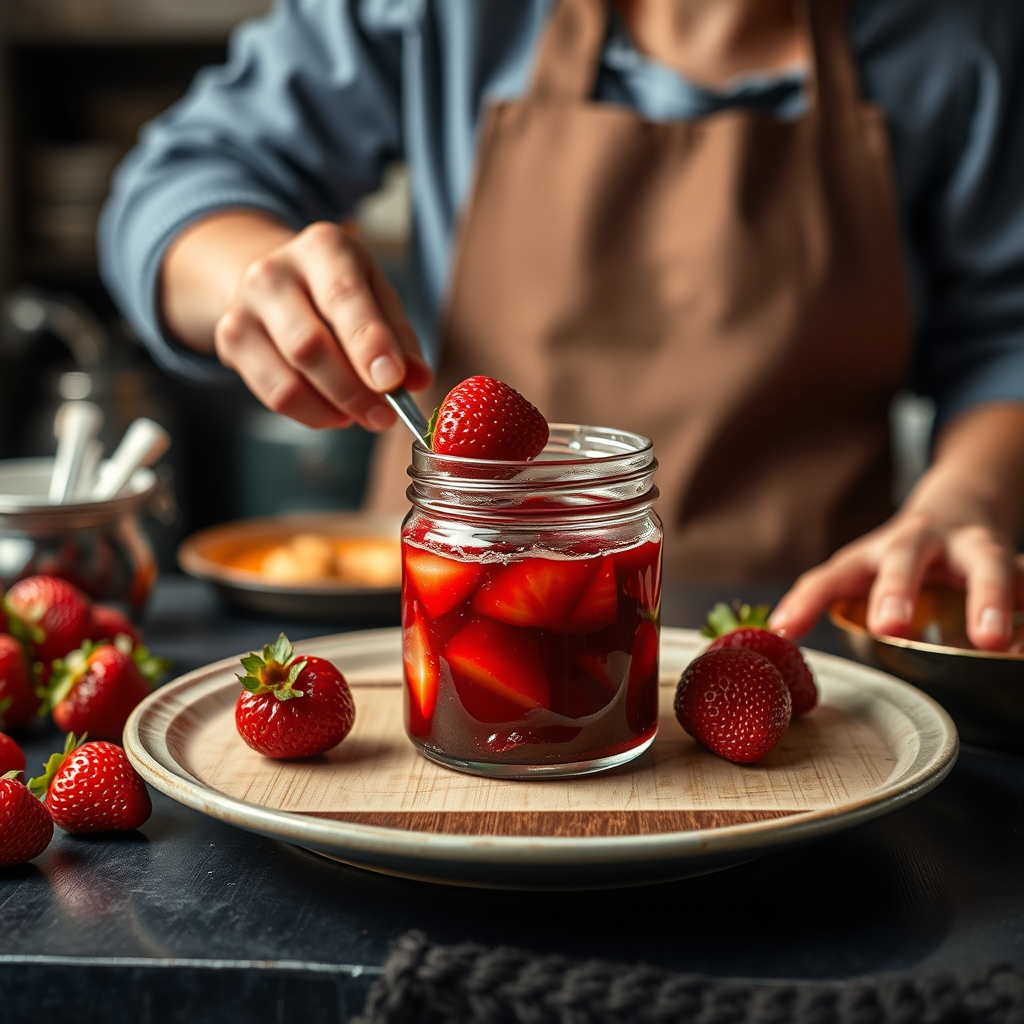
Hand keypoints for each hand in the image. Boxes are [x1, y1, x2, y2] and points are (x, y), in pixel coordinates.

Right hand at [162, 213, 431, 430]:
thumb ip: (400, 337)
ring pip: (289, 378)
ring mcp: (244, 307)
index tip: (393, 381)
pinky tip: (334, 412)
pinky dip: (312, 414)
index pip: (344, 297)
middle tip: (385, 416)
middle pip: (310, 345)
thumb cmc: (339, 291)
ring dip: (333, 409)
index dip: (369, 344)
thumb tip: (417, 379)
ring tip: (361, 415)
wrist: (278, 280)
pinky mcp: (230, 342)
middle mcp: (274, 271)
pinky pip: (273, 396)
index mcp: (323, 247)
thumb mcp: (378, 296)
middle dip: (353, 391)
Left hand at [769, 511, 1023, 650]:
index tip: (785, 630)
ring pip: (984, 563)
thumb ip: (826, 602)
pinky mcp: (1011, 558)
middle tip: (890, 625)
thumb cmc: (897, 557)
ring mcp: (971, 546)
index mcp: (871, 553)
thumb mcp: (860, 572)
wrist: (960, 504)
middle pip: (904, 559)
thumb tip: (779, 641)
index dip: (806, 601)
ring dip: (986, 598)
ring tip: (991, 639)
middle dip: (897, 590)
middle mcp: (918, 542)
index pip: (830, 575)